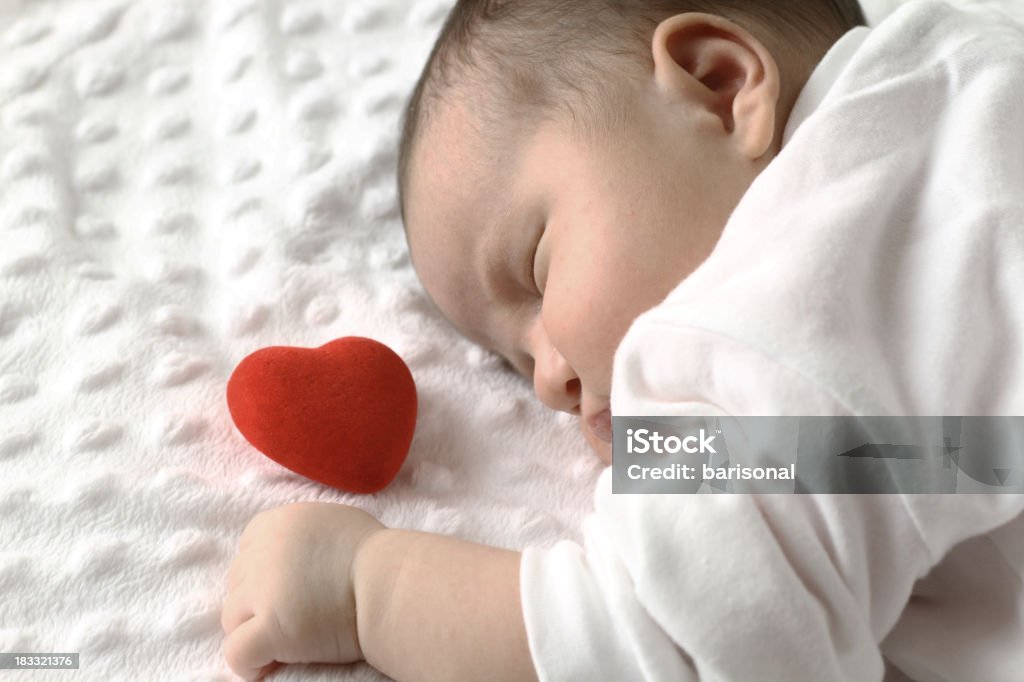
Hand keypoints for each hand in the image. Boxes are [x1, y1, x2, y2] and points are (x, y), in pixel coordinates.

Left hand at [221, 502, 386, 679]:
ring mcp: (262, 589)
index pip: (246, 552)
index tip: (289, 592)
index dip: (263, 576)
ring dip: (253, 632)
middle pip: (237, 586)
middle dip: (258, 605)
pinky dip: (250, 664)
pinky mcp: (269, 627)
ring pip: (231, 619)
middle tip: (293, 619)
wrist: (390, 583)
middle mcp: (262, 552)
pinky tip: (272, 665)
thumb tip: (298, 554)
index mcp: (277, 524)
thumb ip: (305, 535)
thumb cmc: (377, 555)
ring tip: (285, 644)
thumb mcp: (335, 523)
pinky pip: (237, 653)